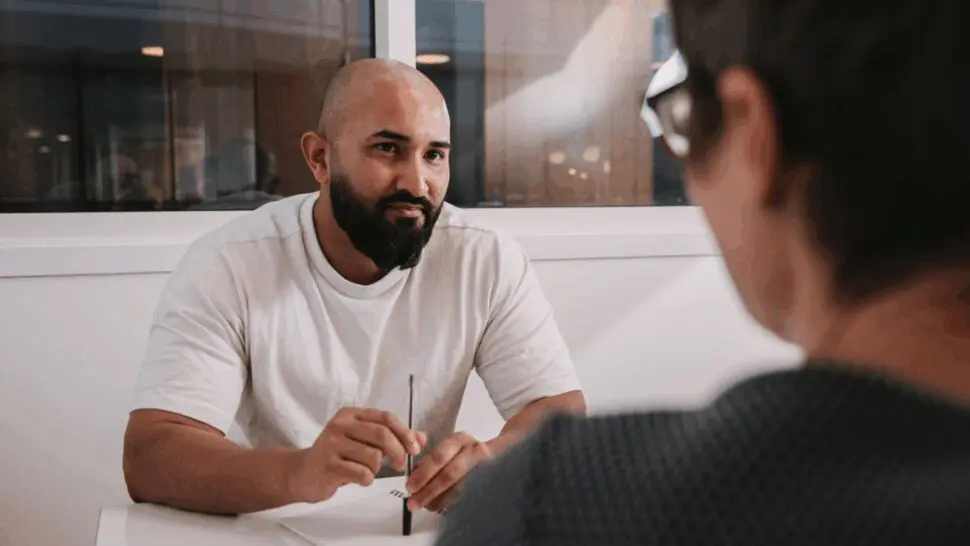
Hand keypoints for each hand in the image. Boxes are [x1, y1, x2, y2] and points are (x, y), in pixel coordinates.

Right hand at [293, 407, 426, 502]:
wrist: (301, 474)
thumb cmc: (337, 457)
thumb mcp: (363, 442)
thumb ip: (392, 437)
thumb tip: (421, 437)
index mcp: (350, 414)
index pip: (385, 417)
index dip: (405, 432)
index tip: (415, 448)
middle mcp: (339, 425)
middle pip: (382, 435)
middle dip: (398, 452)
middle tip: (402, 465)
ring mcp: (331, 444)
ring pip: (373, 456)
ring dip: (376, 468)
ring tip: (365, 470)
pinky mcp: (327, 465)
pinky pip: (362, 473)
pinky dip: (367, 479)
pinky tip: (358, 478)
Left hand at [405, 431, 492, 512]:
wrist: (494, 454)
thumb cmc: (463, 453)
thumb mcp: (448, 447)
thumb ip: (430, 459)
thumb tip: (413, 476)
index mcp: (460, 440)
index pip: (439, 457)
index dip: (423, 473)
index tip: (410, 486)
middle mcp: (474, 452)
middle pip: (450, 474)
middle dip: (429, 491)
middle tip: (414, 501)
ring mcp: (485, 467)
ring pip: (460, 489)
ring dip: (439, 501)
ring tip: (425, 506)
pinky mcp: (488, 482)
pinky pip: (467, 497)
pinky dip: (451, 504)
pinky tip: (440, 506)